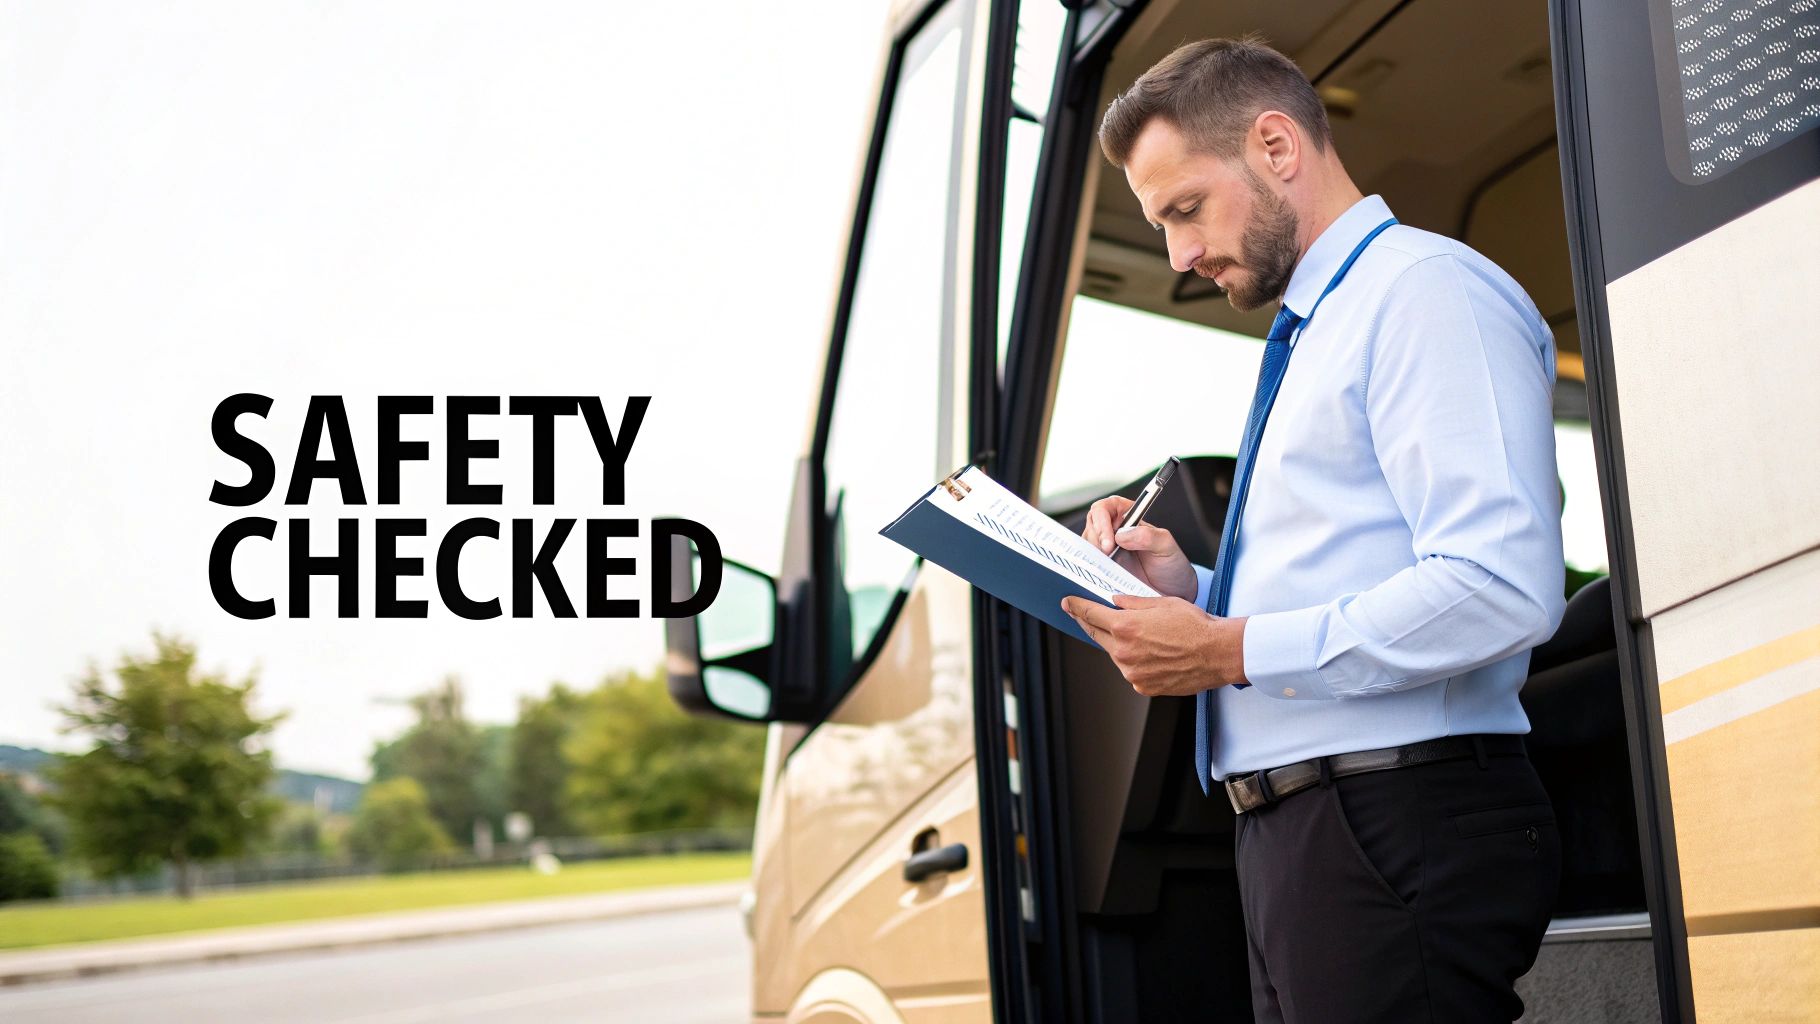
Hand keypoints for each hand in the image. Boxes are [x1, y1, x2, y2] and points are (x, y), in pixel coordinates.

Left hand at [1060, 594, 1248, 696]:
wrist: (1218, 653)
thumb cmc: (1195, 626)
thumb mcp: (1161, 602)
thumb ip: (1132, 602)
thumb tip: (1114, 600)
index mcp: (1126, 627)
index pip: (1091, 615)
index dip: (1076, 608)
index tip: (1067, 603)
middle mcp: (1124, 653)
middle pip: (1097, 635)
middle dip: (1089, 623)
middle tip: (1083, 614)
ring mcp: (1132, 673)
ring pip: (1114, 654)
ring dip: (1116, 643)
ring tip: (1132, 634)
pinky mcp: (1143, 686)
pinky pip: (1130, 670)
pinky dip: (1133, 660)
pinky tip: (1148, 652)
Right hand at [1082, 495, 1197, 600]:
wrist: (1172, 592)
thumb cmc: (1171, 565)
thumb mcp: (1166, 547)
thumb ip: (1148, 536)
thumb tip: (1121, 535)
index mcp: (1127, 517)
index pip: (1104, 508)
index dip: (1102, 521)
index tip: (1109, 541)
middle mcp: (1113, 531)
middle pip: (1091, 526)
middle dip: (1096, 540)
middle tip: (1108, 556)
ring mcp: (1105, 550)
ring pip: (1085, 546)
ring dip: (1093, 556)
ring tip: (1107, 568)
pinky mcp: (1101, 569)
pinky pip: (1087, 565)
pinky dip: (1090, 569)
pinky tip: (1100, 576)